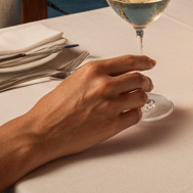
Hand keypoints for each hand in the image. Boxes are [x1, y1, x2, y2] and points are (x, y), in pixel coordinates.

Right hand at [19, 54, 154, 166]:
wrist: (42, 131)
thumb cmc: (52, 109)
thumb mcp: (74, 80)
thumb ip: (96, 76)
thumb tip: (115, 76)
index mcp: (94, 71)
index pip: (129, 61)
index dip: (144, 62)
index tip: (150, 63)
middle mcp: (105, 85)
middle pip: (140, 78)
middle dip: (146, 81)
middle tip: (147, 84)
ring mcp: (110, 105)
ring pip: (141, 97)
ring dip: (141, 98)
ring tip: (136, 100)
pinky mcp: (112, 125)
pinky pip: (136, 116)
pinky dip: (135, 114)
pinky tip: (128, 114)